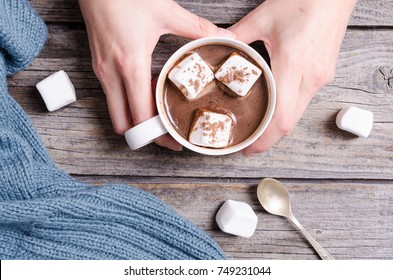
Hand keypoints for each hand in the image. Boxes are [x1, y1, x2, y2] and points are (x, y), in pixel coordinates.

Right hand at [78, 0, 233, 150]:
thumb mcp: (165, 12)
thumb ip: (197, 28)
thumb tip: (223, 37)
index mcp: (131, 65)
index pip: (141, 115)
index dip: (157, 134)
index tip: (173, 141)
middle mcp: (112, 74)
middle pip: (123, 124)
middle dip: (143, 135)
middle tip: (164, 134)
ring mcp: (101, 72)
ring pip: (115, 112)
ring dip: (134, 120)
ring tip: (156, 118)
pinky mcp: (98, 67)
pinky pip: (112, 98)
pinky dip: (127, 104)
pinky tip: (144, 95)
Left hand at [229, 0, 356, 155]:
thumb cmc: (304, 0)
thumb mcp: (263, 17)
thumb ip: (237, 36)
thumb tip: (218, 46)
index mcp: (293, 64)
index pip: (279, 118)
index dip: (264, 140)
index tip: (248, 149)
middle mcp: (310, 77)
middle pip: (289, 123)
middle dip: (269, 139)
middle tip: (249, 143)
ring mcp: (321, 77)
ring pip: (298, 114)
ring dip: (278, 125)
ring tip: (260, 127)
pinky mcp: (325, 73)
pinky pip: (305, 101)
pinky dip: (288, 110)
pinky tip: (276, 106)